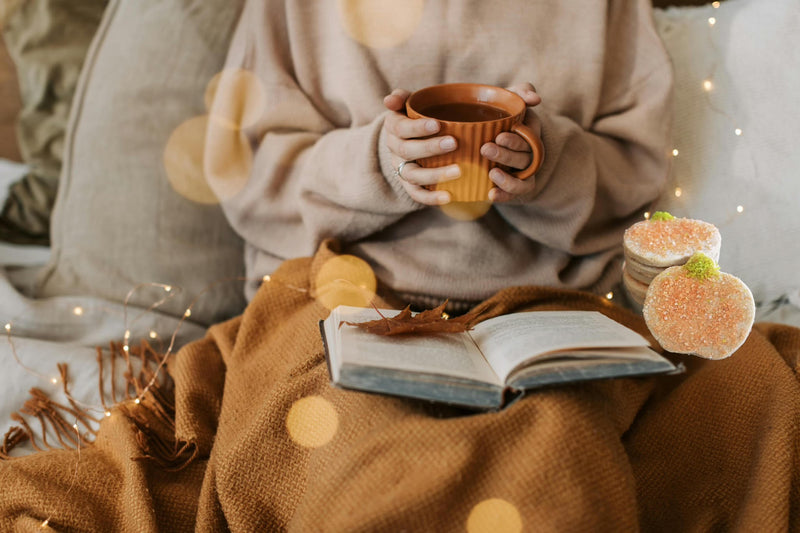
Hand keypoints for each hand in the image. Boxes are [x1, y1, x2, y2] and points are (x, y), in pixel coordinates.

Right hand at [382, 89, 460, 205]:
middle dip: (430, 148)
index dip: (417, 128)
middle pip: (407, 151)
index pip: (400, 128)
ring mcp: (401, 169)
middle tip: (454, 143)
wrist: (410, 140)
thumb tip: (389, 100)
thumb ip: (402, 97)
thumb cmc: (416, 118)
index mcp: (394, 128)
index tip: (437, 124)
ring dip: (435, 175)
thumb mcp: (408, 104)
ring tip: (459, 171)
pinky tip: (449, 196)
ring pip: (413, 175)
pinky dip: (431, 198)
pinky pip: (417, 194)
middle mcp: (395, 150)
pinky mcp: (410, 186)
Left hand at [481, 82, 542, 202]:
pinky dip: (505, 196)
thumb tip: (535, 98)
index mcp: (530, 133)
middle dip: (506, 155)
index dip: (516, 140)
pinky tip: (490, 195)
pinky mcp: (513, 187)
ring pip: (523, 180)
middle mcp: (529, 154)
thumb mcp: (510, 99)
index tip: (499, 136)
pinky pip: (515, 195)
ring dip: (508, 180)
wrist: (485, 133)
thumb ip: (521, 92)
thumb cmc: (500, 113)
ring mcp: (522, 172)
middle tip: (485, 149)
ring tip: (491, 174)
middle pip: (524, 158)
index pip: (529, 139)